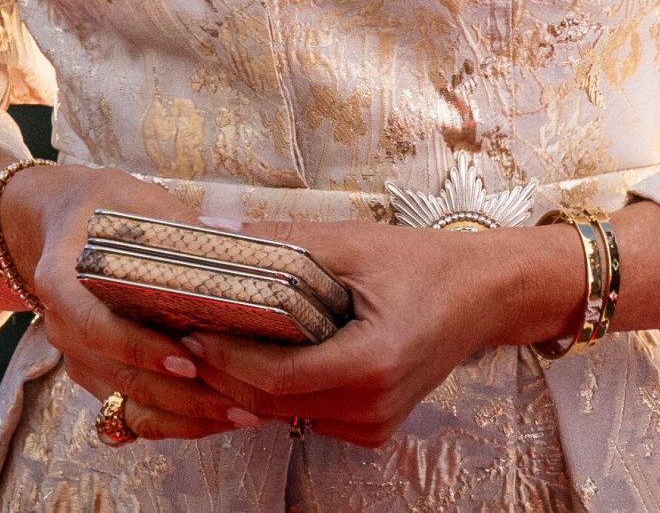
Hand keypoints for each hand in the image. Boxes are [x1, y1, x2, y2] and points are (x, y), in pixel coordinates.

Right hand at [2, 165, 261, 441]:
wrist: (64, 220)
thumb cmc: (105, 204)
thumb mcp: (135, 199)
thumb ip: (175, 224)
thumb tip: (233, 239)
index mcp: (59, 279)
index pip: (95, 325)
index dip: (140, 348)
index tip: (189, 360)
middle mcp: (60, 326)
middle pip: (118, 374)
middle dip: (178, 395)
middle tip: (235, 402)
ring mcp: (75, 355)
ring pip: (126, 399)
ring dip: (181, 415)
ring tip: (238, 414)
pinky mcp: (92, 372)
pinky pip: (129, 407)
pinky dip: (172, 417)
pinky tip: (216, 415)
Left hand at [178, 218, 579, 447]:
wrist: (479, 294)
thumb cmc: (419, 263)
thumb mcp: (351, 243)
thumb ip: (284, 242)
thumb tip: (213, 233)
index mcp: (370, 364)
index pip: (274, 378)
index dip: (224, 355)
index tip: (187, 326)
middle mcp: (371, 408)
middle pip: (270, 403)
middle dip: (221, 369)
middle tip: (180, 329)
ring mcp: (372, 425)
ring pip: (284, 414)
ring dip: (243, 380)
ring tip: (206, 335)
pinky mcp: (371, 426)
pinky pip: (306, 414)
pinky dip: (275, 389)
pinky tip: (254, 352)